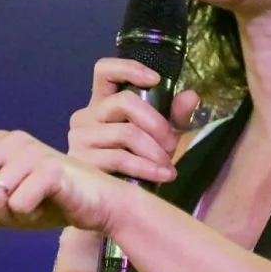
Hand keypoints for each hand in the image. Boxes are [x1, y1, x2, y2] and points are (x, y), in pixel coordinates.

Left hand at [0, 130, 125, 235]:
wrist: (95, 204)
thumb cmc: (48, 202)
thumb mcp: (1, 213)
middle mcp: (9, 142)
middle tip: (19, 204)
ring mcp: (28, 152)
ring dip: (12, 213)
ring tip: (36, 203)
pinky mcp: (47, 167)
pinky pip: (14, 204)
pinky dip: (29, 213)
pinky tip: (48, 204)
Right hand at [67, 57, 199, 182]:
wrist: (113, 202)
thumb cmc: (136, 162)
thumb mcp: (159, 136)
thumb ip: (174, 115)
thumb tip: (191, 96)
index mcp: (101, 103)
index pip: (104, 69)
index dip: (129, 69)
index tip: (155, 80)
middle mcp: (85, 116)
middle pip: (124, 102)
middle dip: (157, 123)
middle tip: (172, 144)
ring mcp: (79, 138)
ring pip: (126, 132)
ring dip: (154, 150)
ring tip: (167, 165)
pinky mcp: (81, 162)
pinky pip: (120, 158)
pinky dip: (147, 168)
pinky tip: (162, 176)